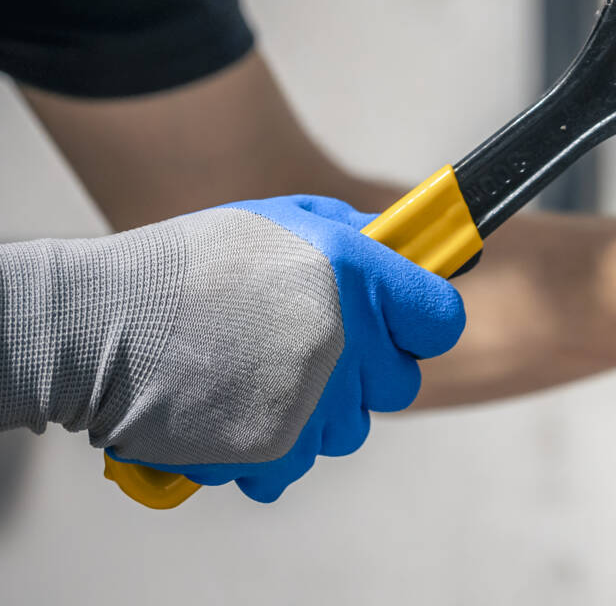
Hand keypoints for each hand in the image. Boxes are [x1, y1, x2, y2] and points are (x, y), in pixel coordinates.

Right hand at [0, 196, 464, 501]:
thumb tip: (405, 247)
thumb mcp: (284, 220)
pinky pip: (298, 466)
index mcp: (358, 276)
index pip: (441, 319)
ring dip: (318, 411)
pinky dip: (271, 449)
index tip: (399, 320)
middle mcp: (347, 340)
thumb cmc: (193, 265)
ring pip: (349, 429)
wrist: (102, 324)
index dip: (419, 320)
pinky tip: (235, 411)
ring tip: (258, 374)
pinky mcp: (274, 449)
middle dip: (367, 370)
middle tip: (312, 346)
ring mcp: (313, 400)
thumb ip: (355, 236)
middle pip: (400, 383)